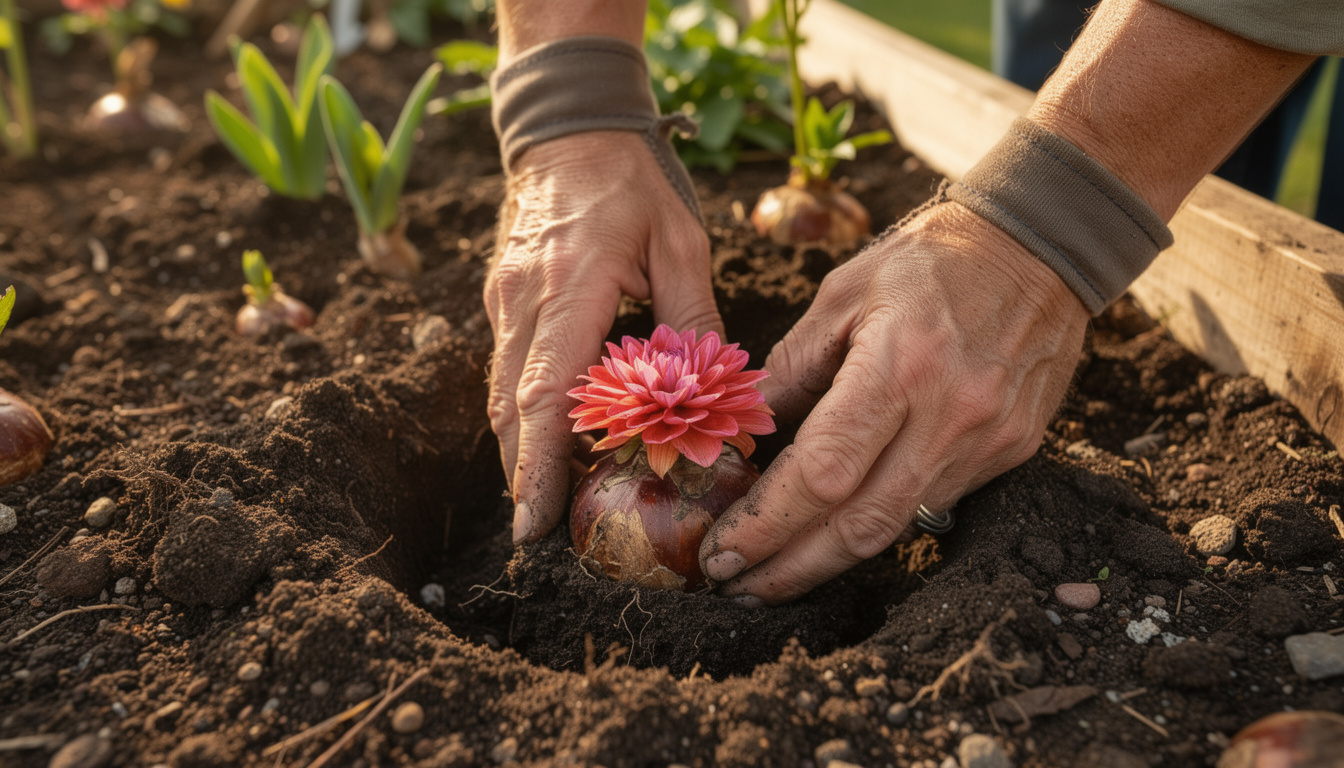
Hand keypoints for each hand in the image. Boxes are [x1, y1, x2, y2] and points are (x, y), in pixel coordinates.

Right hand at [485, 131, 722, 543]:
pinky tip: (548, 440)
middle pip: (512, 407)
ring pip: (501, 392)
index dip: (539, 463)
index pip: (546, 392)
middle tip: (541, 533)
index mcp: (572, 287)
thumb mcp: (682, 241)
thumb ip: (690, 318)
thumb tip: (707, 393)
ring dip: (520, 450)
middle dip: (523, 475)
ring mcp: (505, 299)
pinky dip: (523, 412)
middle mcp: (525, 300)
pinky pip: (507, 367)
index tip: (535, 521)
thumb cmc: (632, 178)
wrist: (569, 124)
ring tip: (544, 501)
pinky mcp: (503, 298)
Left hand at [697, 201, 1090, 603]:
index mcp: (899, 366)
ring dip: (828, 560)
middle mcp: (948, 416)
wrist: (1041, 246)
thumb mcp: (842, 292)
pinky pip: (931, 505)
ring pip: (896, 528)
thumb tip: (748, 435)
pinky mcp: (1011, 452)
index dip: (766, 522)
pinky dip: (877, 523)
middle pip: (859, 527)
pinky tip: (836, 529)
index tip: (722, 549)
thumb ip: (791, 367)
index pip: (822, 473)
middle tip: (733, 584)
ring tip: (773, 570)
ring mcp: (987, 441)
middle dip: (788, 568)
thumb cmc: (931, 260)